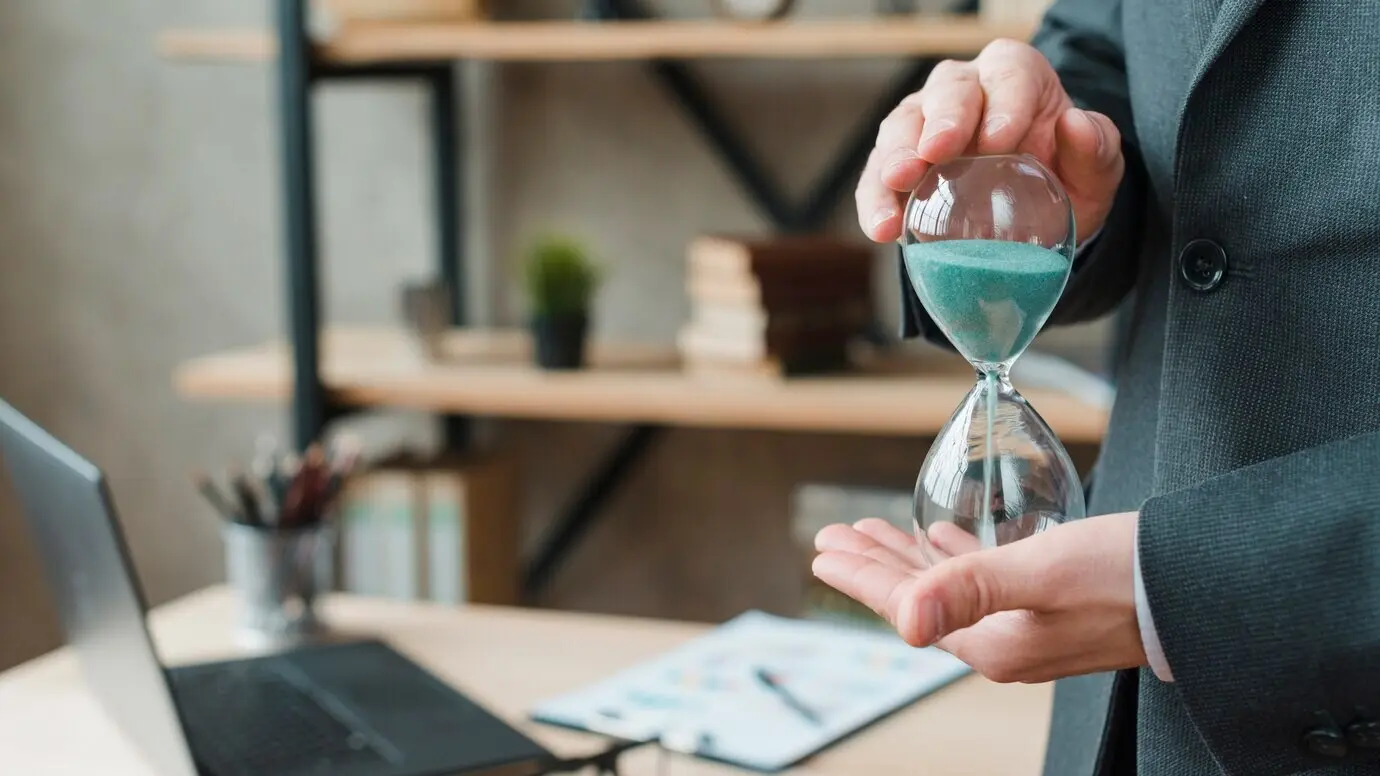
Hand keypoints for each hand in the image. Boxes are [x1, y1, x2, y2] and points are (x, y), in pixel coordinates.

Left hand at [812, 513, 1145, 683]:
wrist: (1202, 588)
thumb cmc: (1127, 575)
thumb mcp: (1041, 573)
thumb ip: (970, 590)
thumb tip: (907, 621)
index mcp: (992, 643)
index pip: (905, 606)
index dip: (860, 575)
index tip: (823, 549)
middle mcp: (1003, 643)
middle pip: (918, 599)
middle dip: (873, 565)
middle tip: (833, 535)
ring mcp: (1027, 628)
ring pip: (947, 588)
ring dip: (908, 558)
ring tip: (872, 531)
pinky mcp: (1051, 609)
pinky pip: (983, 583)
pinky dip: (954, 559)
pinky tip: (941, 540)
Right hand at [855, 38, 1124, 244]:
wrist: (1033, 221)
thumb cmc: (1063, 182)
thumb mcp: (1095, 172)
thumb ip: (1096, 149)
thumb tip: (1075, 124)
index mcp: (1015, 77)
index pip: (1008, 75)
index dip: (1002, 103)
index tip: (998, 141)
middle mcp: (965, 90)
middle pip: (947, 90)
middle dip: (941, 121)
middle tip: (936, 152)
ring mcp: (923, 125)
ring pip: (902, 125)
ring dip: (897, 155)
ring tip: (898, 183)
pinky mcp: (896, 167)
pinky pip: (876, 179)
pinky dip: (875, 201)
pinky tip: (882, 227)